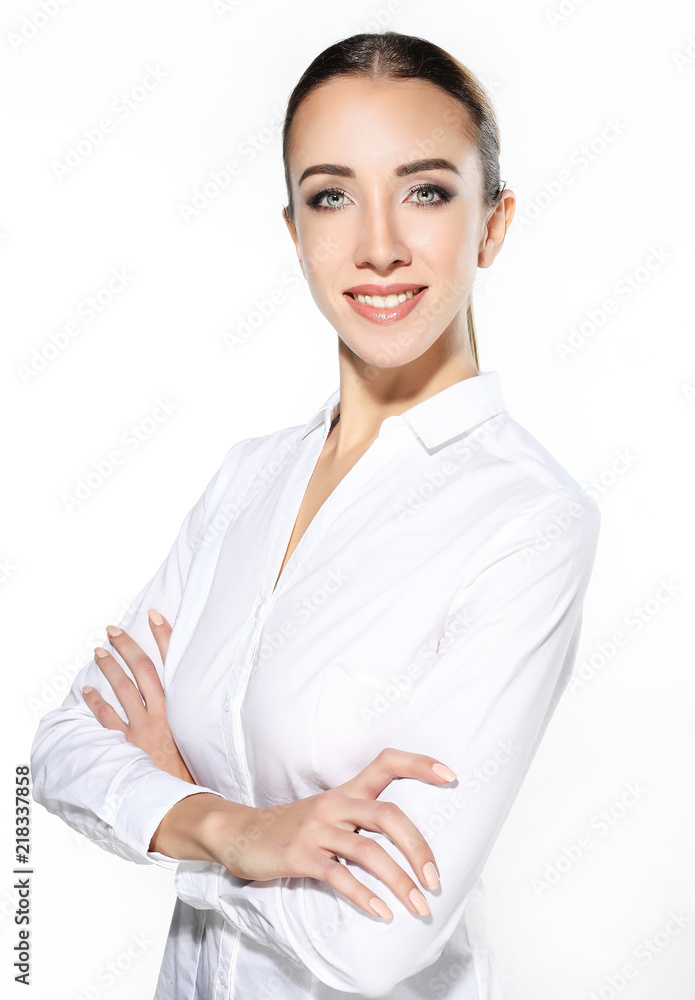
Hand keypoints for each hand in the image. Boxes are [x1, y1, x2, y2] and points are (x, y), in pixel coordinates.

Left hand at [82, 609, 194, 783]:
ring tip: (99, 651)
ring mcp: (143, 727)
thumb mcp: (201, 736)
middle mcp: (162, 713)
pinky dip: (96, 702)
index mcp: (183, 707)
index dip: (164, 637)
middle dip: (129, 646)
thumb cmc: (192, 771)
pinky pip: (107, 718)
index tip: (155, 616)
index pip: (173, 663)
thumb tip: (194, 692)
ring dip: (110, 667)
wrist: (182, 801)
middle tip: (115, 630)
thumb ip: (194, 714)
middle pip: (144, 669)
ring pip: (123, 688)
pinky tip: (88, 690)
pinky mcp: (127, 744)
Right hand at [181, 748, 455, 919]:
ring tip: (419, 906)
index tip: (451, 775)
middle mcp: (336, 805)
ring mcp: (318, 829)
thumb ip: (360, 818)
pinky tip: (382, 913)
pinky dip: (365, 897)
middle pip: (389, 815)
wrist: (238, 833)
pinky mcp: (301, 855)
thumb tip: (406, 840)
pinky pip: (340, 877)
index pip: (387, 763)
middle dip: (419, 848)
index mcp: (346, 790)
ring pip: (369, 851)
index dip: (419, 765)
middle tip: (436, 879)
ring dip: (400, 882)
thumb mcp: (327, 812)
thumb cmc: (291, 827)